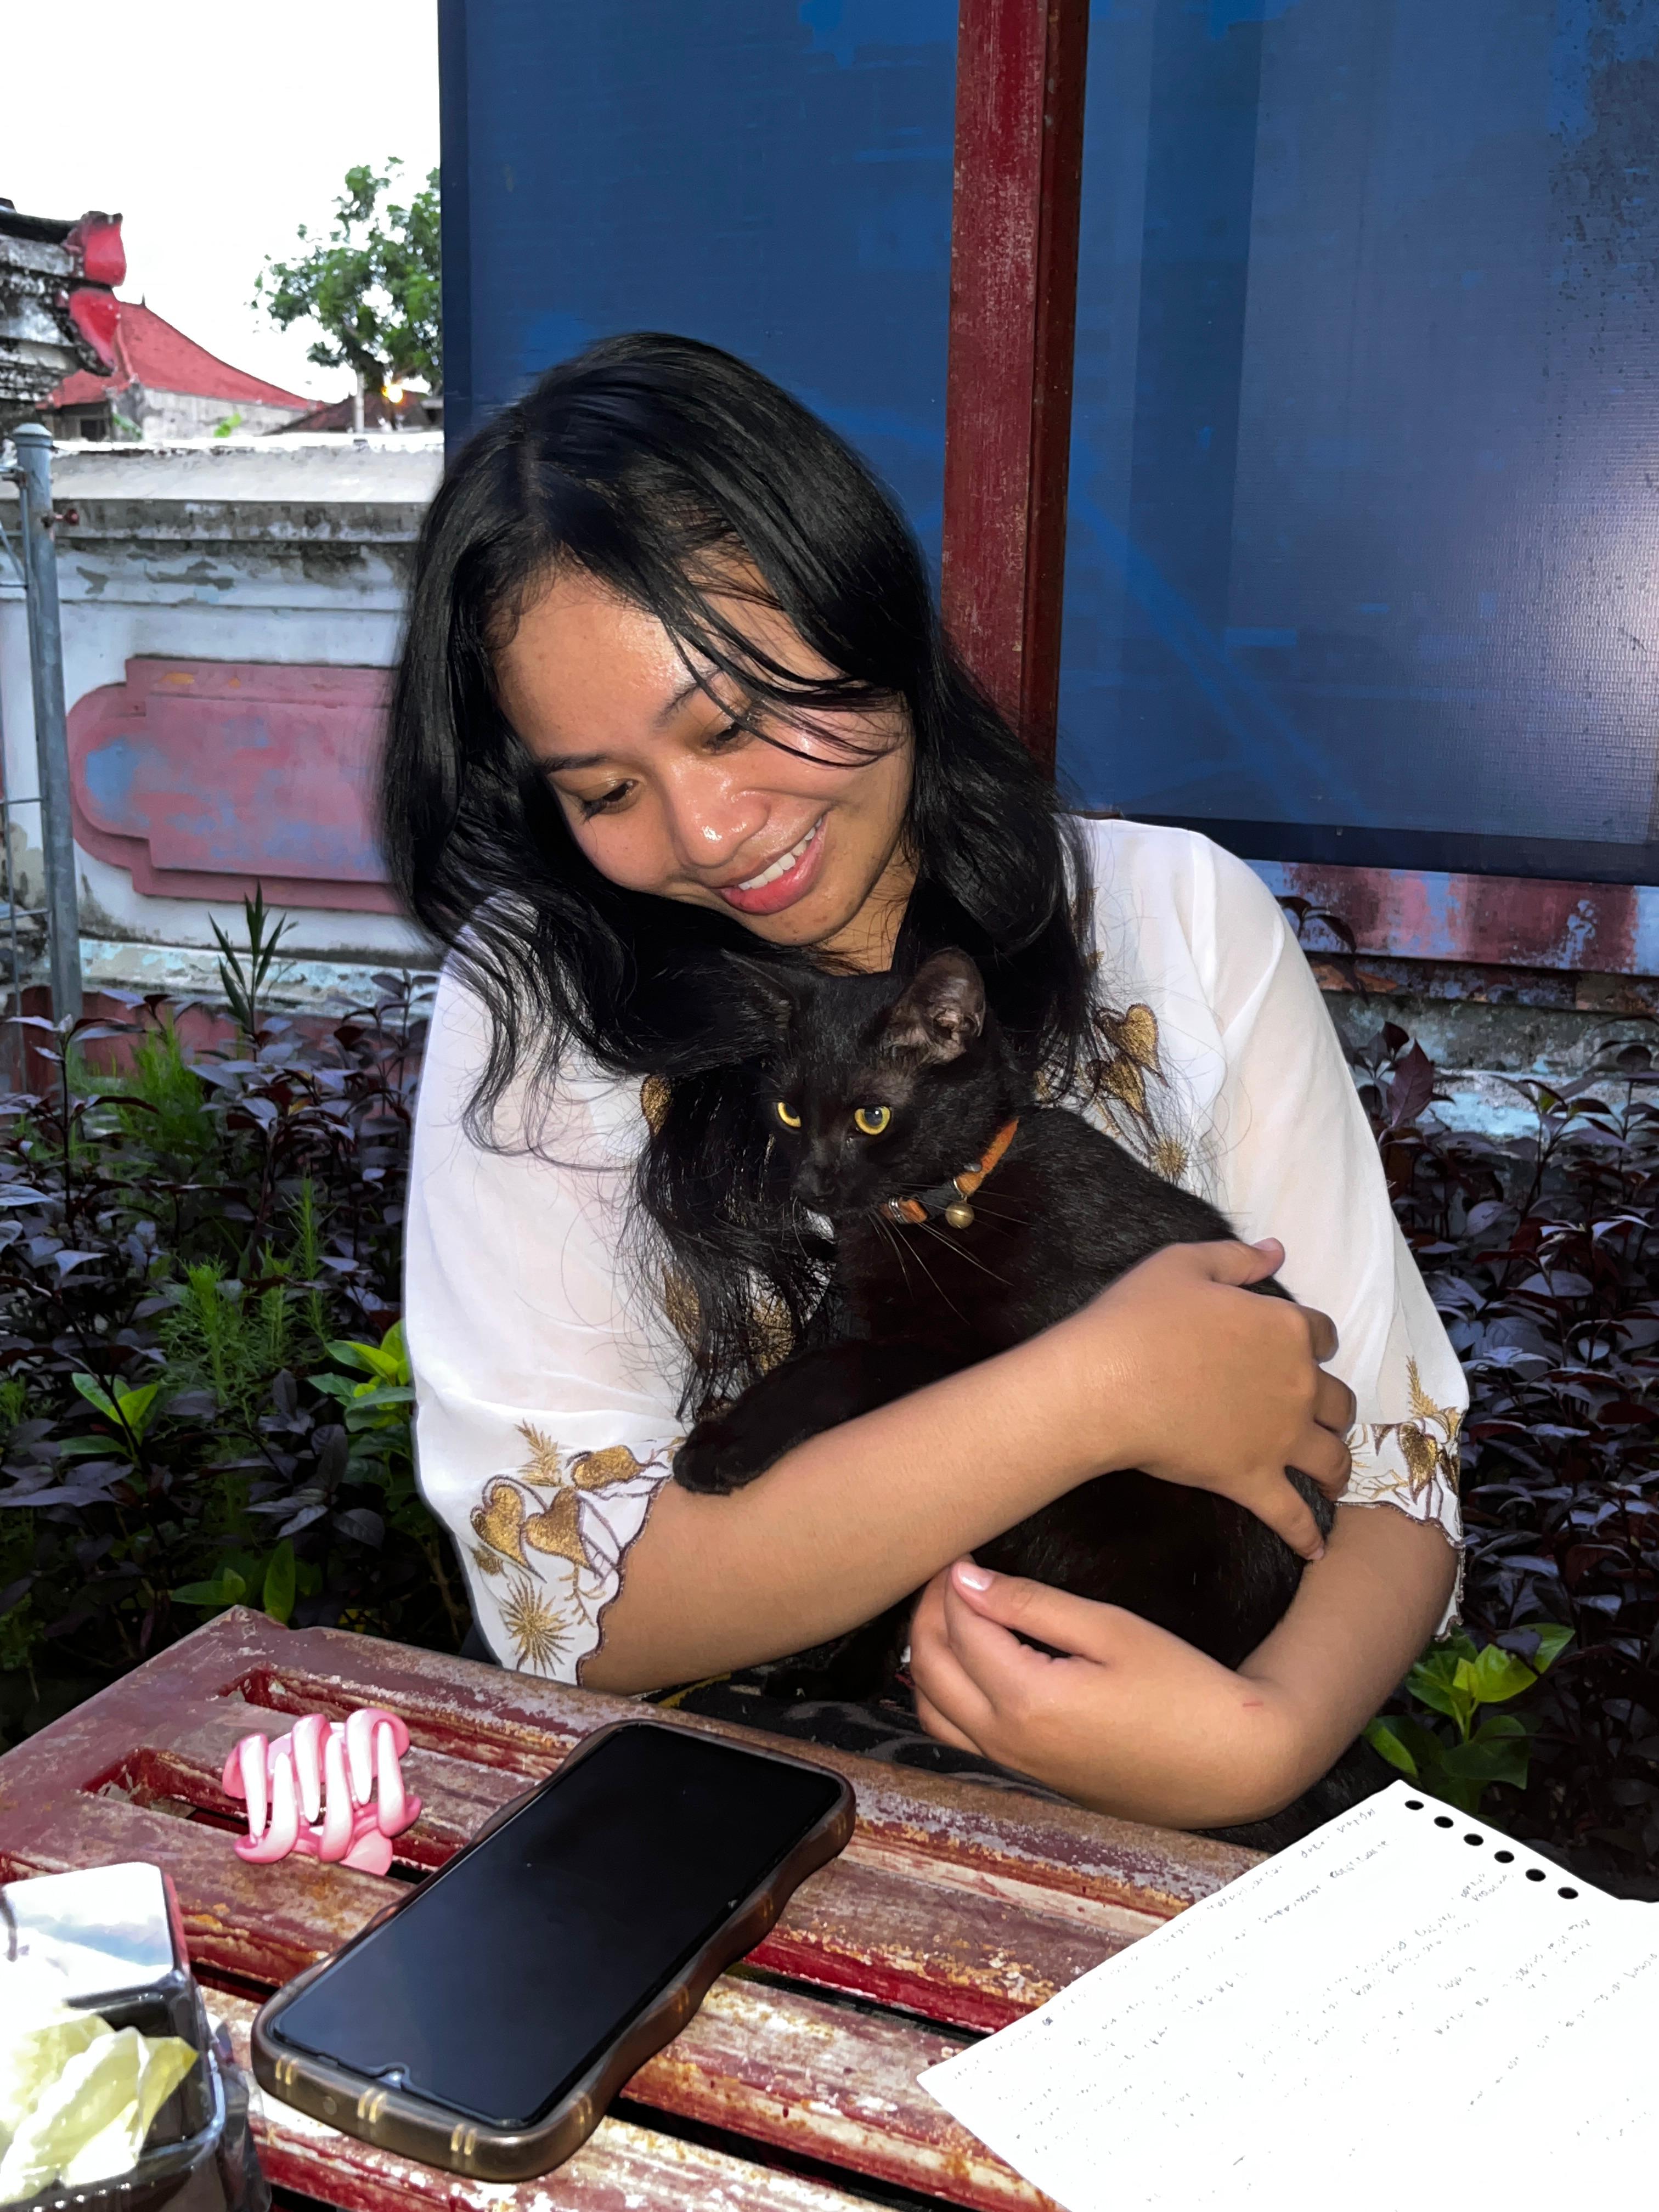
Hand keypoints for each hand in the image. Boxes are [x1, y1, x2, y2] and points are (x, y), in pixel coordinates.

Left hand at [909, 1561, 1315, 1828]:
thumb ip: (1032, 1604)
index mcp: (1026, 1700)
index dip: (952, 1578)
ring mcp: (1014, 1768)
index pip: (960, 1625)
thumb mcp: (1112, 1630)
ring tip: (949, 1613)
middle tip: (949, 1572)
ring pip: (932, 1710)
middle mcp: (1007, 1742)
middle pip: (930, 1666)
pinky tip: (967, 1667)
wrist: (1233, 1762)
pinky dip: (944, 1697)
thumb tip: (966, 1578)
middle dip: (927, 1610)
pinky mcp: (1029, 1779)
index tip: (964, 1545)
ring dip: (928, 1656)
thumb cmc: (1184, 1688)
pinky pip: (959, 1738)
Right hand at [1059, 1238, 1354, 1560]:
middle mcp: (1296, 1384)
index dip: (1313, 1343)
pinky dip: (1306, 1535)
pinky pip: (1292, 1515)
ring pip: (1331, 1458)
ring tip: (1332, 1480)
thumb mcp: (1184, 1264)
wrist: (1105, 1384)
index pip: (1322, 1334)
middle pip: (1337, 1401)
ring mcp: (1279, 1437)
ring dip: (1337, 1469)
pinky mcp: (1253, 1480)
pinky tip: (1315, 1550)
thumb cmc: (1136, 1319)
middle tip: (1318, 1418)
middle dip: (1332, 1409)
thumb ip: (1237, 1258)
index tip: (1302, 1351)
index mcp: (1284, 1328)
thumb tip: (1276, 1251)